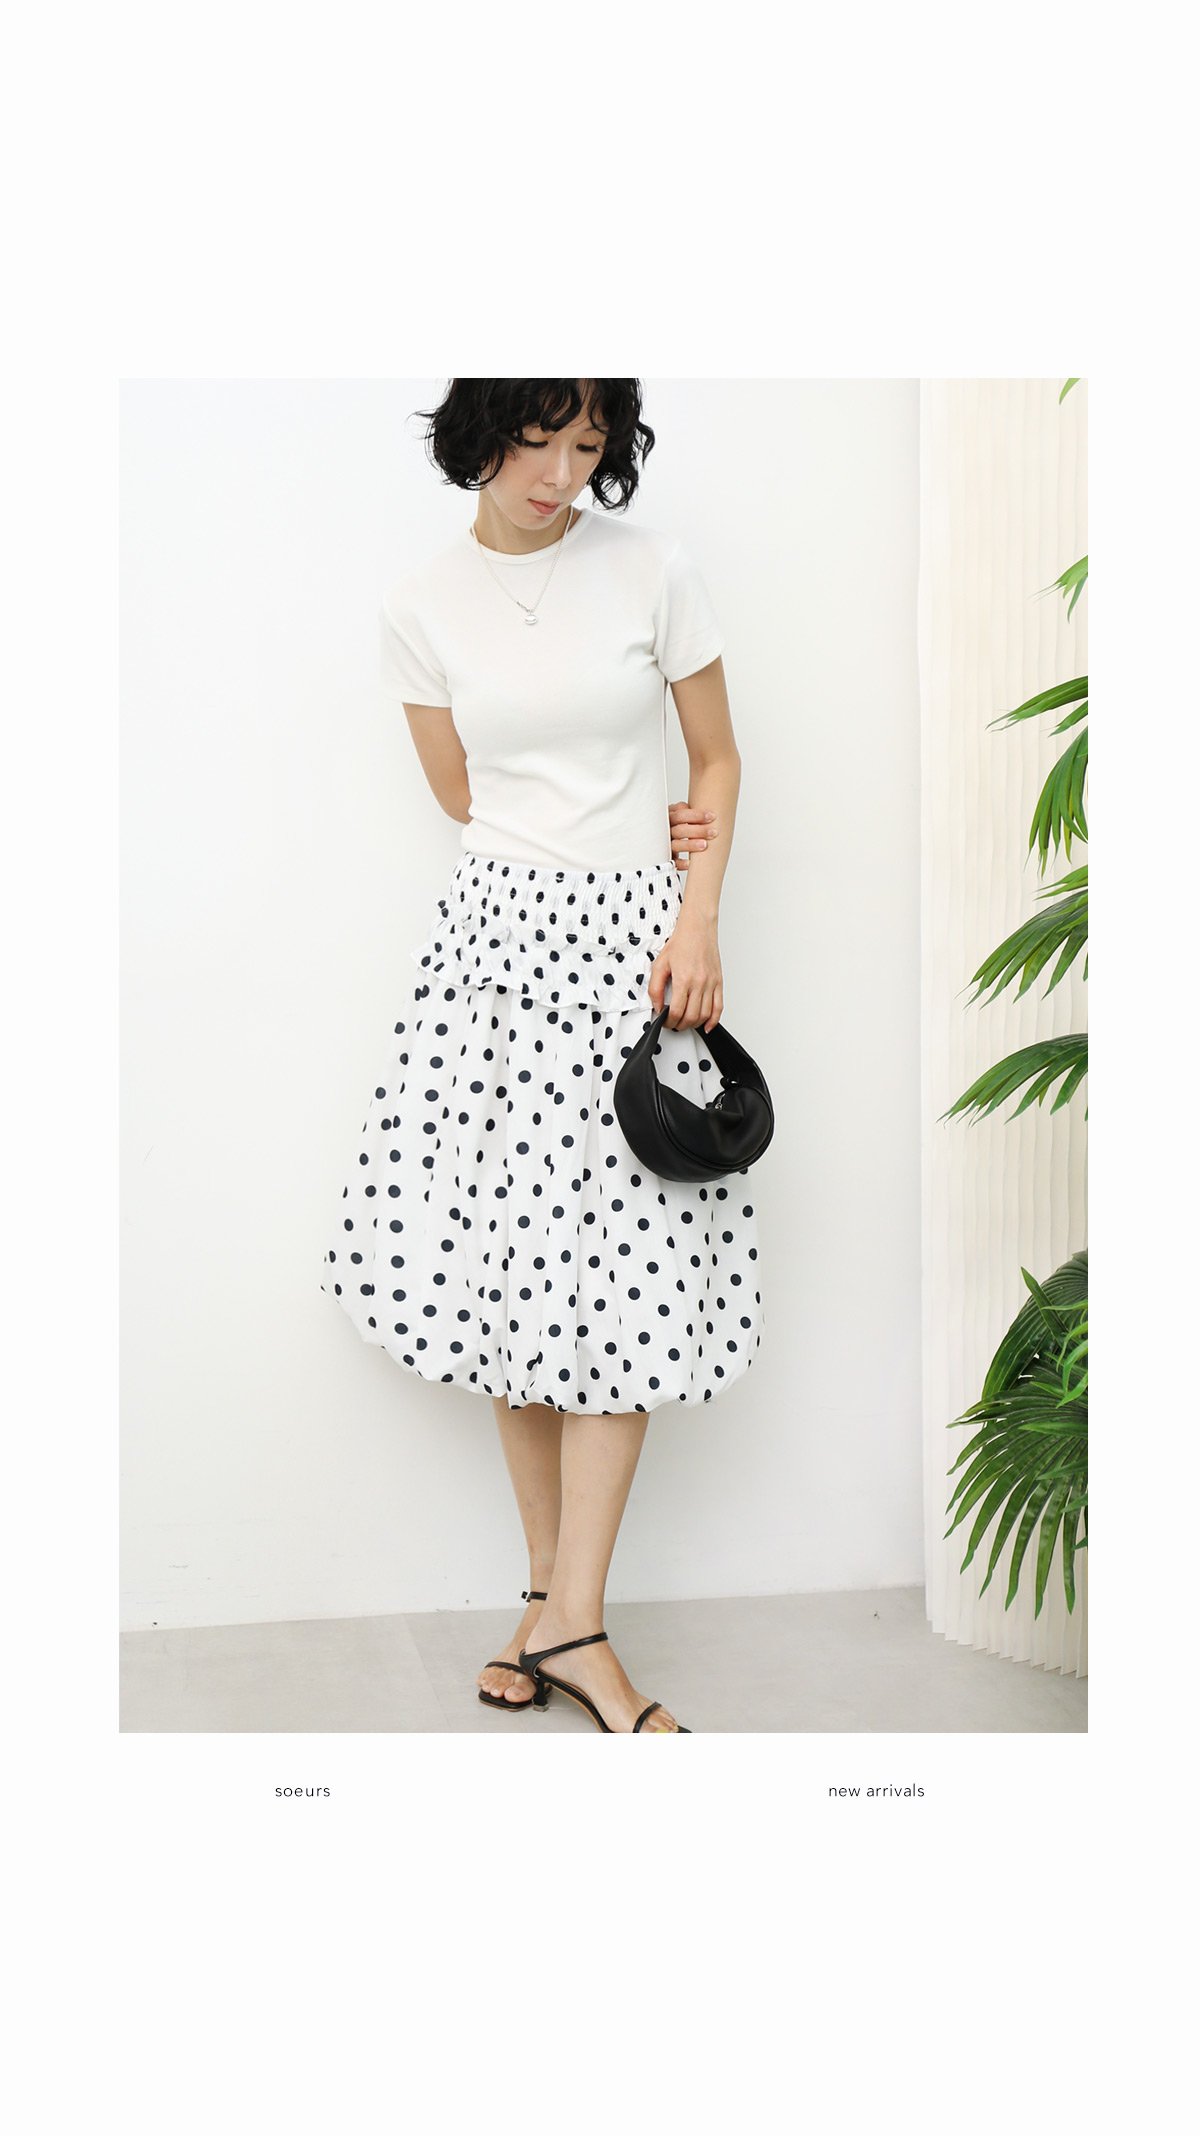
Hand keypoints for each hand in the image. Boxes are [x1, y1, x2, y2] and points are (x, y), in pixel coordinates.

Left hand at [648, 913, 722, 1032]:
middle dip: (680, 1025)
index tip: (664, 1021)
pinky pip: (719, 1007)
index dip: (669, 1021)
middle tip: (673, 1023)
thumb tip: (657, 1006)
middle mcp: (700, 983)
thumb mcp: (660, 964)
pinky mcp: (719, 982)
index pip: (677, 1011)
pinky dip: (713, 1020)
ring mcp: (711, 984)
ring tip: (685, 1022)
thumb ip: (655, 988)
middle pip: (692, 1017)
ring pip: (705, 1015)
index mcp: (684, 979)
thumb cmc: (681, 943)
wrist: (698, 929)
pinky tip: (707, 1025)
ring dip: (694, 1024)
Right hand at [668, 801, 716, 870]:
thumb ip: (689, 811)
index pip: (680, 815)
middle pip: (680, 830)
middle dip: (698, 830)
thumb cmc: (676, 826)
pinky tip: (690, 863)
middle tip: (713, 832)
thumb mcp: (680, 816)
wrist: (661, 843)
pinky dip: (681, 863)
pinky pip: (672, 862)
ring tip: (704, 845)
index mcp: (669, 818)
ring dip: (690, 845)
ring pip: (676, 845)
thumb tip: (709, 810)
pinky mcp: (667, 858)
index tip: (712, 816)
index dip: (696, 815)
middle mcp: (666, 831)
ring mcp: (666, 845)